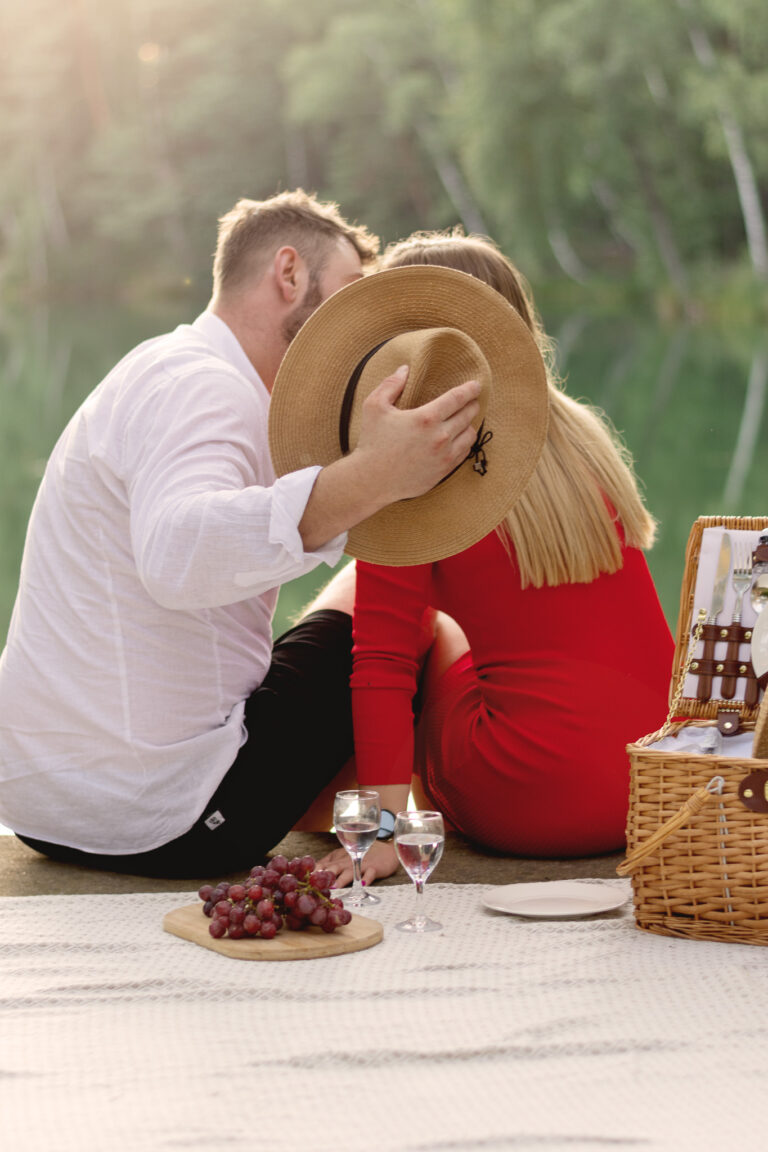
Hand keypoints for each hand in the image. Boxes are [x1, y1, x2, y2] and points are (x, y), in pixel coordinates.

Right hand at [298, 366, 480, 550]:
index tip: (476, 385)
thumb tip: (405, 369)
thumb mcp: (374, 406)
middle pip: (468, 415)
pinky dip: (464, 443)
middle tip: (472, 401)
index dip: (470, 389)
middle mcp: (440, 436)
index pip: (457, 398)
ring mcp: (444, 456)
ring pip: (470, 435)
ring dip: (470, 424)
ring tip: (465, 420)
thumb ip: (390, 385)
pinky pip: (463, 453)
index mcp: (426, 418)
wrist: (371, 480)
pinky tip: (459, 439)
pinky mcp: (443, 471)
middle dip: (472, 405)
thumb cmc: (372, 442)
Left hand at [317, 841, 399, 888]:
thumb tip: (313, 871)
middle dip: (324, 876)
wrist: (385, 849)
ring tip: (335, 887)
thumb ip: (329, 862)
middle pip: (334, 868)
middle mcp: (347, 861)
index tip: (305, 881)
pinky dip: (366, 879)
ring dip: (342, 880)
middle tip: (316, 886)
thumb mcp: (343, 855)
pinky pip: (370, 873)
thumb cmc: (361, 853)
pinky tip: (362, 885)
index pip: (323, 864)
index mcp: (338, 858)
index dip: (314, 872)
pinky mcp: (374, 867)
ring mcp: (360, 864)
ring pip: (350, 872)